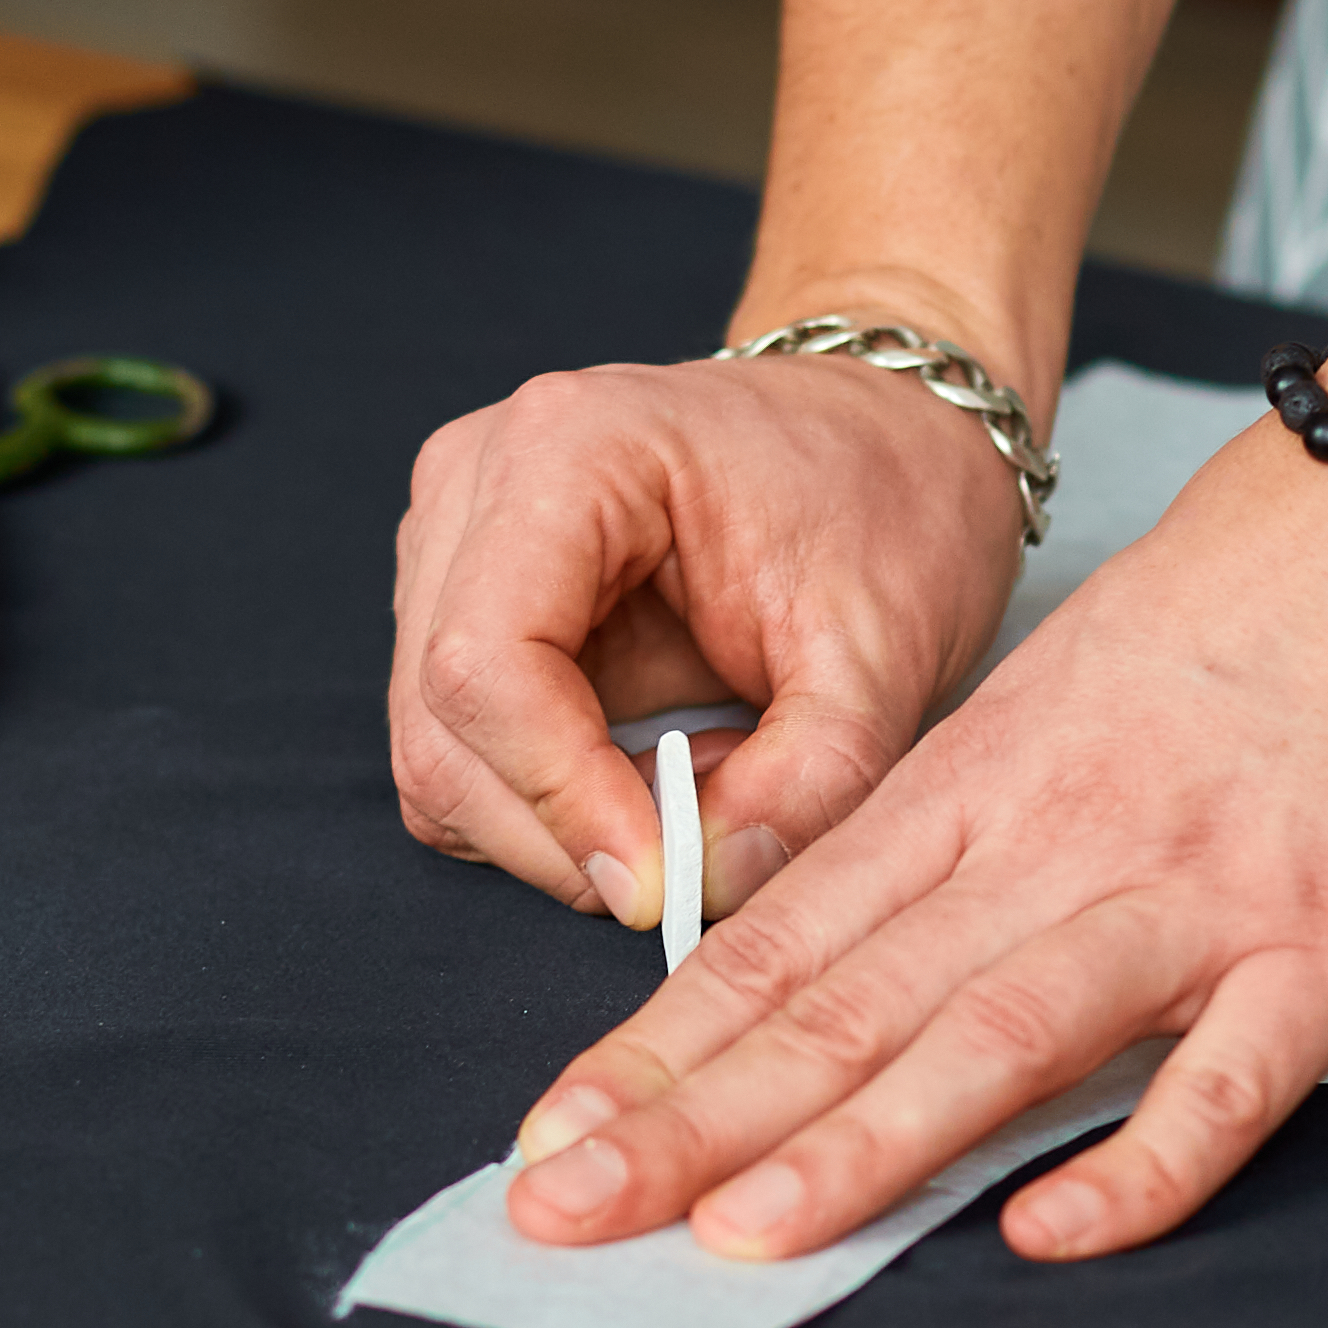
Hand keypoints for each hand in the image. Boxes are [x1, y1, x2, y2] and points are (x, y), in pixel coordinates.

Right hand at [388, 343, 1028, 927]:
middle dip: (564, 832)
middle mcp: (476, 484)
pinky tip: (657, 770)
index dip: (560, 797)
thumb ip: (810, 781)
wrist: (887, 441)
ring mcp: (454, 544)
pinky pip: (464, 754)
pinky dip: (554, 803)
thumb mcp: (883, 654)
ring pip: (439, 756)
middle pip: (442, 726)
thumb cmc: (887, 502)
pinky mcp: (464, 603)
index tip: (658, 883)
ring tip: (706, 787)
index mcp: (567, 449)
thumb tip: (707, 886)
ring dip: (562, 824)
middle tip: (700, 859)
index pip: (488, 663)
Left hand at [495, 413, 1327, 1260]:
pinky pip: (1227, 1078)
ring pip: (997, 1034)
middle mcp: (1062, 836)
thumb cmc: (1261, 591)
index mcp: (983, 775)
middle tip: (560, 1211)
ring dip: (861, 1143)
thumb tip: (833, 956)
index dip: (661, 1046)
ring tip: (735, 1238)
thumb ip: (960, 824)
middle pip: (850, 996)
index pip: (786, 933)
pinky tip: (1046, 1234)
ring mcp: (1198, 891)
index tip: (554, 1133)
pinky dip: (1138, 1161)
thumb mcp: (1063, 688)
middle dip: (692, 1119)